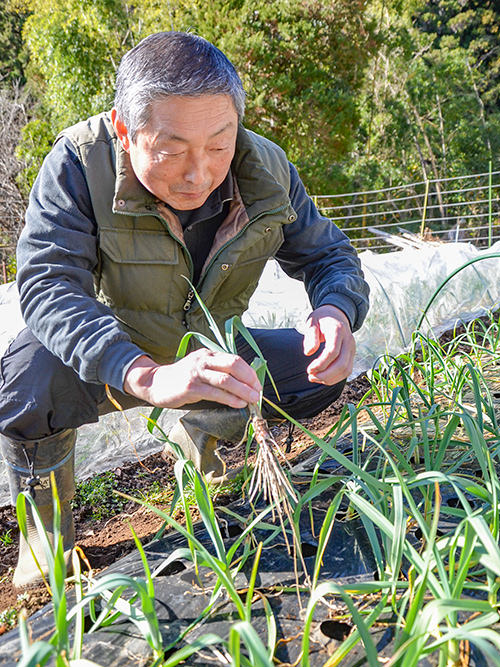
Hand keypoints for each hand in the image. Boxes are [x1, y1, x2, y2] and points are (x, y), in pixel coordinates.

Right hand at [123, 349, 261, 408]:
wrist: (155, 383)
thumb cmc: (182, 378)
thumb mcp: (200, 368)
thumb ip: (217, 372)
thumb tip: (243, 384)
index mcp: (208, 354)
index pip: (235, 359)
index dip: (249, 372)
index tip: (257, 385)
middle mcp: (203, 360)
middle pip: (233, 365)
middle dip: (249, 380)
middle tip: (258, 393)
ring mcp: (196, 373)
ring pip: (226, 380)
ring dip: (243, 391)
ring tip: (253, 400)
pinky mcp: (190, 387)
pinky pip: (215, 393)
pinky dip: (230, 399)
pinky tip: (238, 404)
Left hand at [303, 304, 355, 384]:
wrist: (336, 314)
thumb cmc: (322, 319)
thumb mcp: (312, 322)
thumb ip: (310, 336)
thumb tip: (309, 352)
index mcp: (338, 330)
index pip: (333, 351)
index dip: (321, 364)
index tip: (309, 369)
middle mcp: (348, 340)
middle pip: (342, 364)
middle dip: (326, 375)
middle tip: (310, 376)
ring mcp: (352, 348)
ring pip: (346, 370)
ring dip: (330, 378)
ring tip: (314, 378)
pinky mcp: (352, 355)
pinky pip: (347, 371)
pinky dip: (335, 378)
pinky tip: (323, 377)